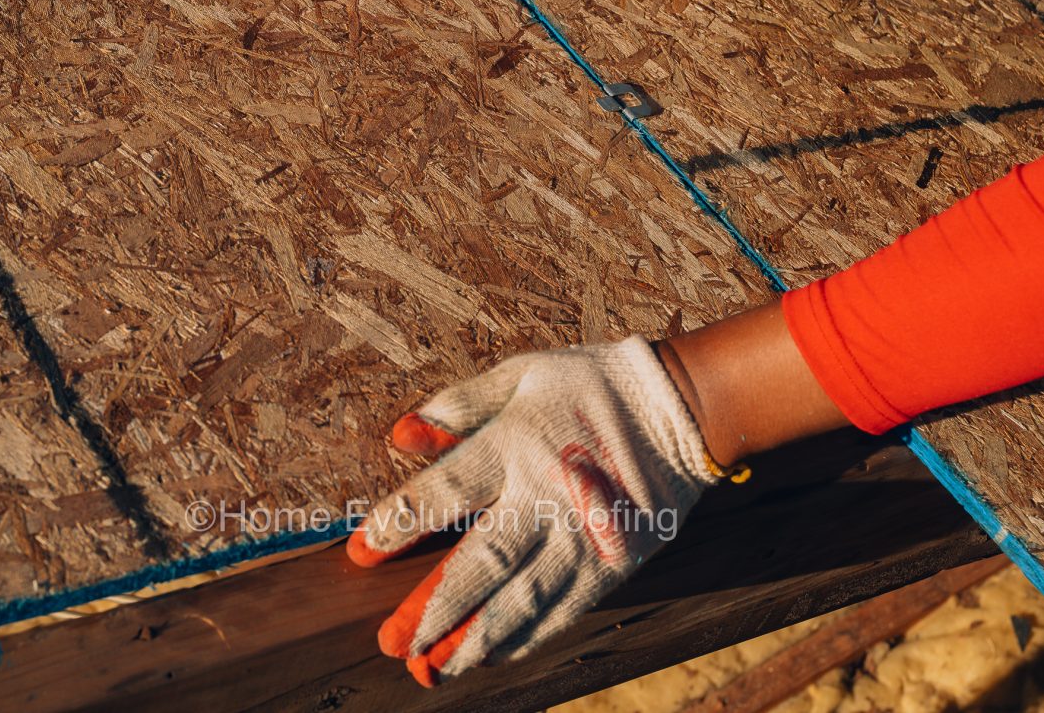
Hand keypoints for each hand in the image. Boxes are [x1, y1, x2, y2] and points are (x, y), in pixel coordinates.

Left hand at [346, 336, 716, 685]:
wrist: (683, 407)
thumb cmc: (589, 384)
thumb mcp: (520, 375)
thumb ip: (458, 405)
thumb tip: (399, 434)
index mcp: (516, 443)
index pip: (446, 490)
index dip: (399, 523)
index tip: (360, 554)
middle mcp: (546, 494)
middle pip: (482, 560)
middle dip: (433, 604)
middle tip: (392, 642)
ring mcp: (582, 534)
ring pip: (522, 597)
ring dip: (474, 637)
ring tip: (432, 669)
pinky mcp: (612, 561)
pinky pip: (563, 609)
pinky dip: (526, 636)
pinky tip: (490, 655)